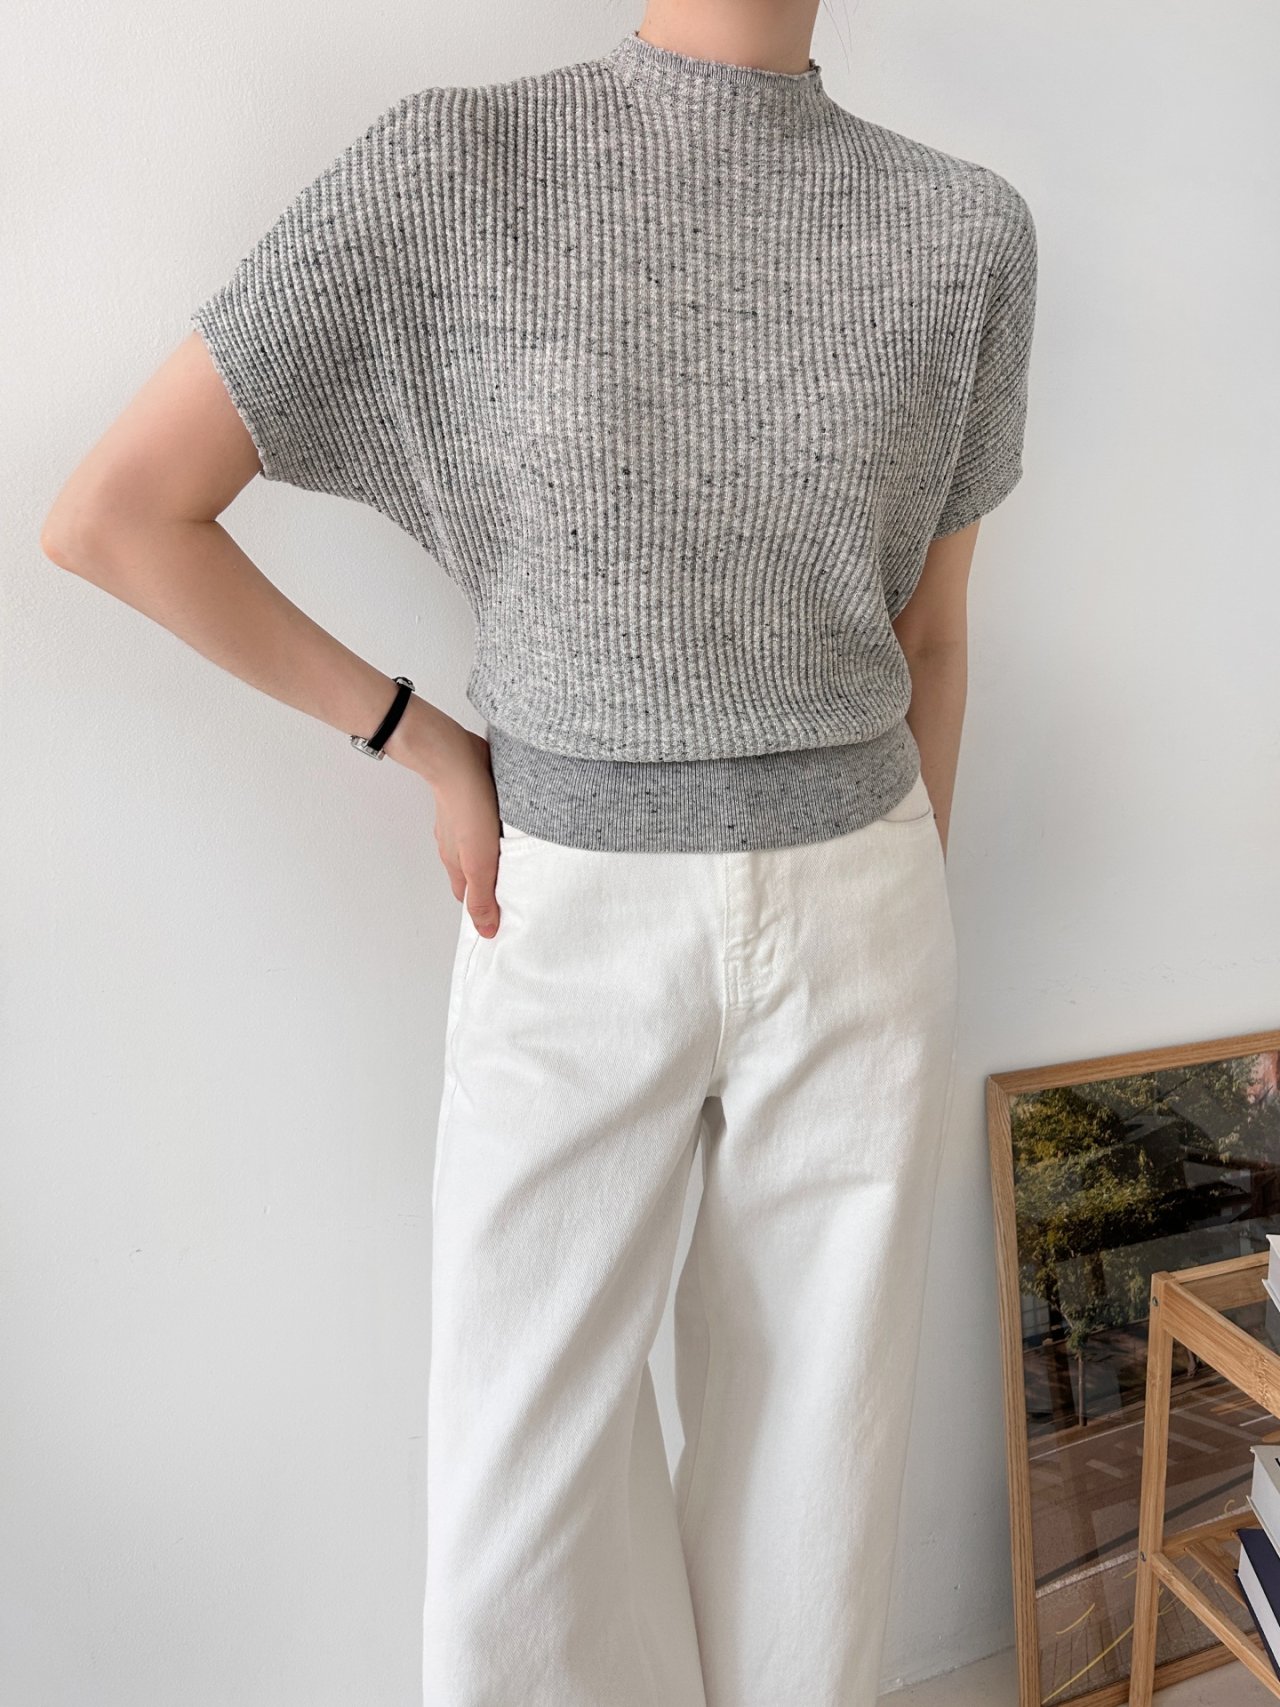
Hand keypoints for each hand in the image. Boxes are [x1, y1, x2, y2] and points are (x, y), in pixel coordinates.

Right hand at [386, 704, 502, 934]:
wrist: (458, 760)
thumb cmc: (468, 809)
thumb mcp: (479, 863)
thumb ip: (483, 897)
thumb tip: (486, 931)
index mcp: (456, 863)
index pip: (468, 897)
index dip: (482, 909)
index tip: (500, 919)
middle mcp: (456, 843)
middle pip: (474, 872)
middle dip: (492, 883)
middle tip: (516, 892)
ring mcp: (464, 819)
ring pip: (480, 845)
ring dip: (497, 855)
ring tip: (520, 861)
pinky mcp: (477, 798)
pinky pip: (487, 820)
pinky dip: (499, 829)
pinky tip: (513, 827)